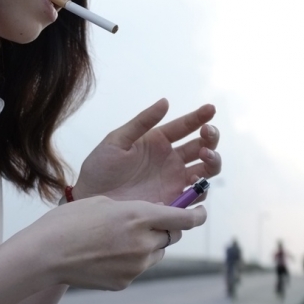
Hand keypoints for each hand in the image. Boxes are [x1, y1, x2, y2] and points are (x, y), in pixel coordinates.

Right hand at [20, 196, 206, 290]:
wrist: (45, 255)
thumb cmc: (69, 222)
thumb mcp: (104, 203)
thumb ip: (134, 209)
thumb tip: (152, 215)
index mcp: (140, 217)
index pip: (185, 219)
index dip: (197, 215)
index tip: (201, 212)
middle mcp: (144, 243)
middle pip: (172, 236)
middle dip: (166, 228)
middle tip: (150, 222)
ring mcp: (136, 266)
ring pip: (155, 253)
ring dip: (148, 245)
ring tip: (119, 239)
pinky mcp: (125, 282)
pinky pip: (138, 268)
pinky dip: (130, 260)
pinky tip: (106, 254)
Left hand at [73, 99, 220, 204]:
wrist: (90, 199)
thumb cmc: (99, 169)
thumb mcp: (117, 141)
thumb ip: (141, 122)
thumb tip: (165, 101)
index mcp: (158, 141)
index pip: (184, 126)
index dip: (199, 117)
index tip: (210, 109)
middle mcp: (170, 160)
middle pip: (202, 146)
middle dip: (211, 138)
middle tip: (207, 134)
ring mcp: (174, 181)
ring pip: (206, 170)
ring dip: (213, 161)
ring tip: (206, 155)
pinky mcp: (173, 201)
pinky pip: (196, 196)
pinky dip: (202, 189)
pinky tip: (195, 182)